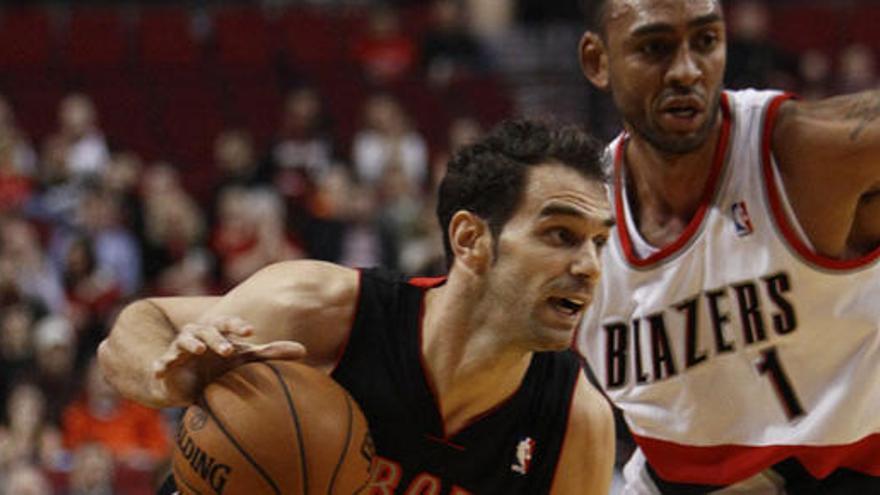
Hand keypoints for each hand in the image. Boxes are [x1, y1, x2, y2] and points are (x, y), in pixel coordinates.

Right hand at [151, 316, 306, 405]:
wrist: (187, 379)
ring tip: (198, 351)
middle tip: (228, 349)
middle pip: (207, 331)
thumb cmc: (220, 364)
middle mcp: (198, 335)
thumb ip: (271, 353)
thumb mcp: (245, 359)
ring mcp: (180, 349)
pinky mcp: (166, 365)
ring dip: (191, 345)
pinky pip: (162, 364)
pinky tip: (160, 370)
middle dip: (217, 338)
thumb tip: (304, 350)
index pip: (229, 324)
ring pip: (184, 342)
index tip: (251, 333)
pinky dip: (161, 366)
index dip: (238, 326)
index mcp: (218, 332)